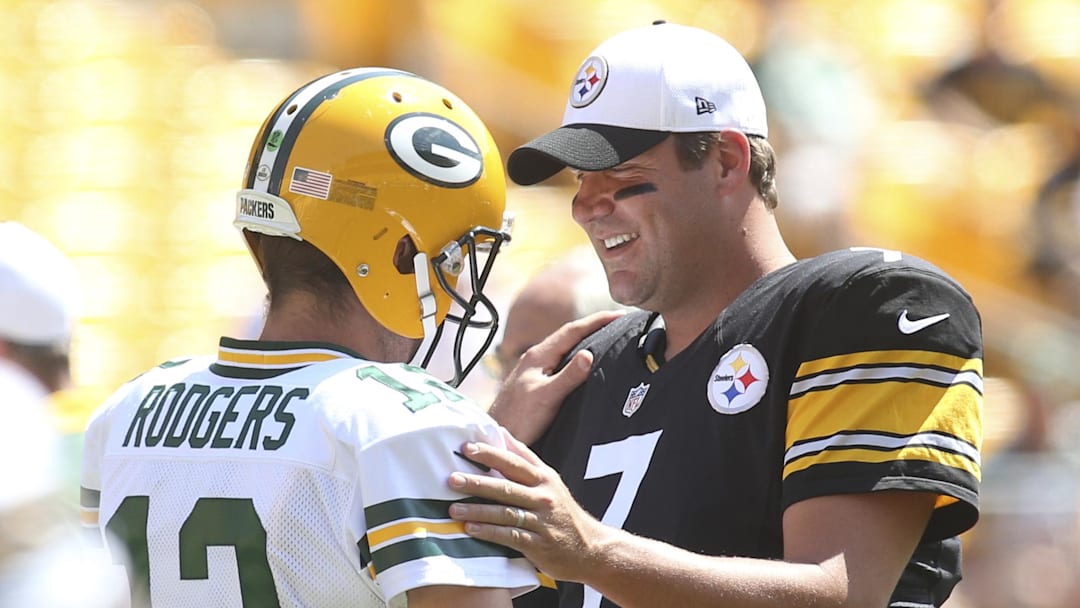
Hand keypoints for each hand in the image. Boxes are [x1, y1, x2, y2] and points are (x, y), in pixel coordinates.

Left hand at [448, 429, 605, 582]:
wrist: (590, 548)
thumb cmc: (561, 511)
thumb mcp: (549, 481)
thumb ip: (525, 458)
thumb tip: (500, 431)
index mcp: (544, 478)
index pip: (514, 461)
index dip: (490, 454)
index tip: (466, 448)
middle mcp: (543, 497)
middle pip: (506, 486)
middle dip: (477, 482)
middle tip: (452, 479)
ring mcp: (541, 521)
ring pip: (505, 512)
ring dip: (477, 509)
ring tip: (453, 508)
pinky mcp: (539, 544)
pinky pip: (510, 536)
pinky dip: (489, 532)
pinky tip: (470, 529)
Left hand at [489, 310, 623, 443]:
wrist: (497, 437)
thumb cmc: (518, 420)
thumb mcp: (546, 397)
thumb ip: (568, 376)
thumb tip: (590, 354)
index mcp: (538, 356)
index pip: (572, 331)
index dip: (597, 321)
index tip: (620, 315)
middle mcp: (536, 358)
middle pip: (569, 335)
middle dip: (594, 326)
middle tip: (619, 322)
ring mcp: (535, 369)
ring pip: (565, 348)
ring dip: (586, 340)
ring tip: (608, 337)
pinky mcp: (536, 382)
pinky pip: (562, 361)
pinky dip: (578, 356)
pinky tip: (585, 362)